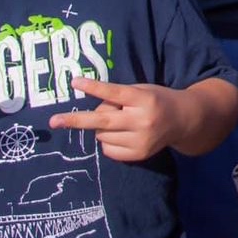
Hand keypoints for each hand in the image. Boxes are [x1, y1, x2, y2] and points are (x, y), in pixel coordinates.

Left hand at [50, 78, 190, 161]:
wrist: (183, 121)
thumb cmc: (156, 100)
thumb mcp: (141, 90)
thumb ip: (119, 98)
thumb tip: (90, 113)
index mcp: (144, 99)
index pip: (115, 92)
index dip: (94, 87)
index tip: (74, 82)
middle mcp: (142, 120)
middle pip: (103, 120)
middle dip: (76, 121)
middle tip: (54, 121)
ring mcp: (141, 140)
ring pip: (102, 135)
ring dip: (102, 127)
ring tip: (121, 121)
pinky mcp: (138, 155)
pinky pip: (108, 149)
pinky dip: (108, 141)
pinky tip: (123, 134)